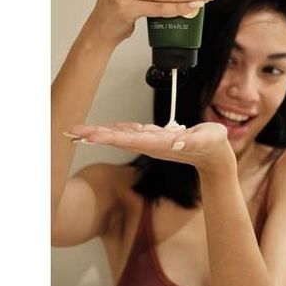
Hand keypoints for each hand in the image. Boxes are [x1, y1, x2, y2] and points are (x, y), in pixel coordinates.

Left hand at [66, 121, 235, 172]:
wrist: (214, 158)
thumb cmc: (213, 145)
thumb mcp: (208, 140)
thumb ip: (192, 141)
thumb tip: (175, 143)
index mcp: (160, 144)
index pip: (129, 139)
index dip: (109, 137)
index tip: (89, 136)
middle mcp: (151, 144)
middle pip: (118, 138)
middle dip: (94, 135)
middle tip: (70, 132)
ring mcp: (151, 142)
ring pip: (121, 135)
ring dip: (100, 133)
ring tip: (80, 131)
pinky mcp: (155, 138)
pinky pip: (131, 132)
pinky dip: (116, 130)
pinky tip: (106, 128)